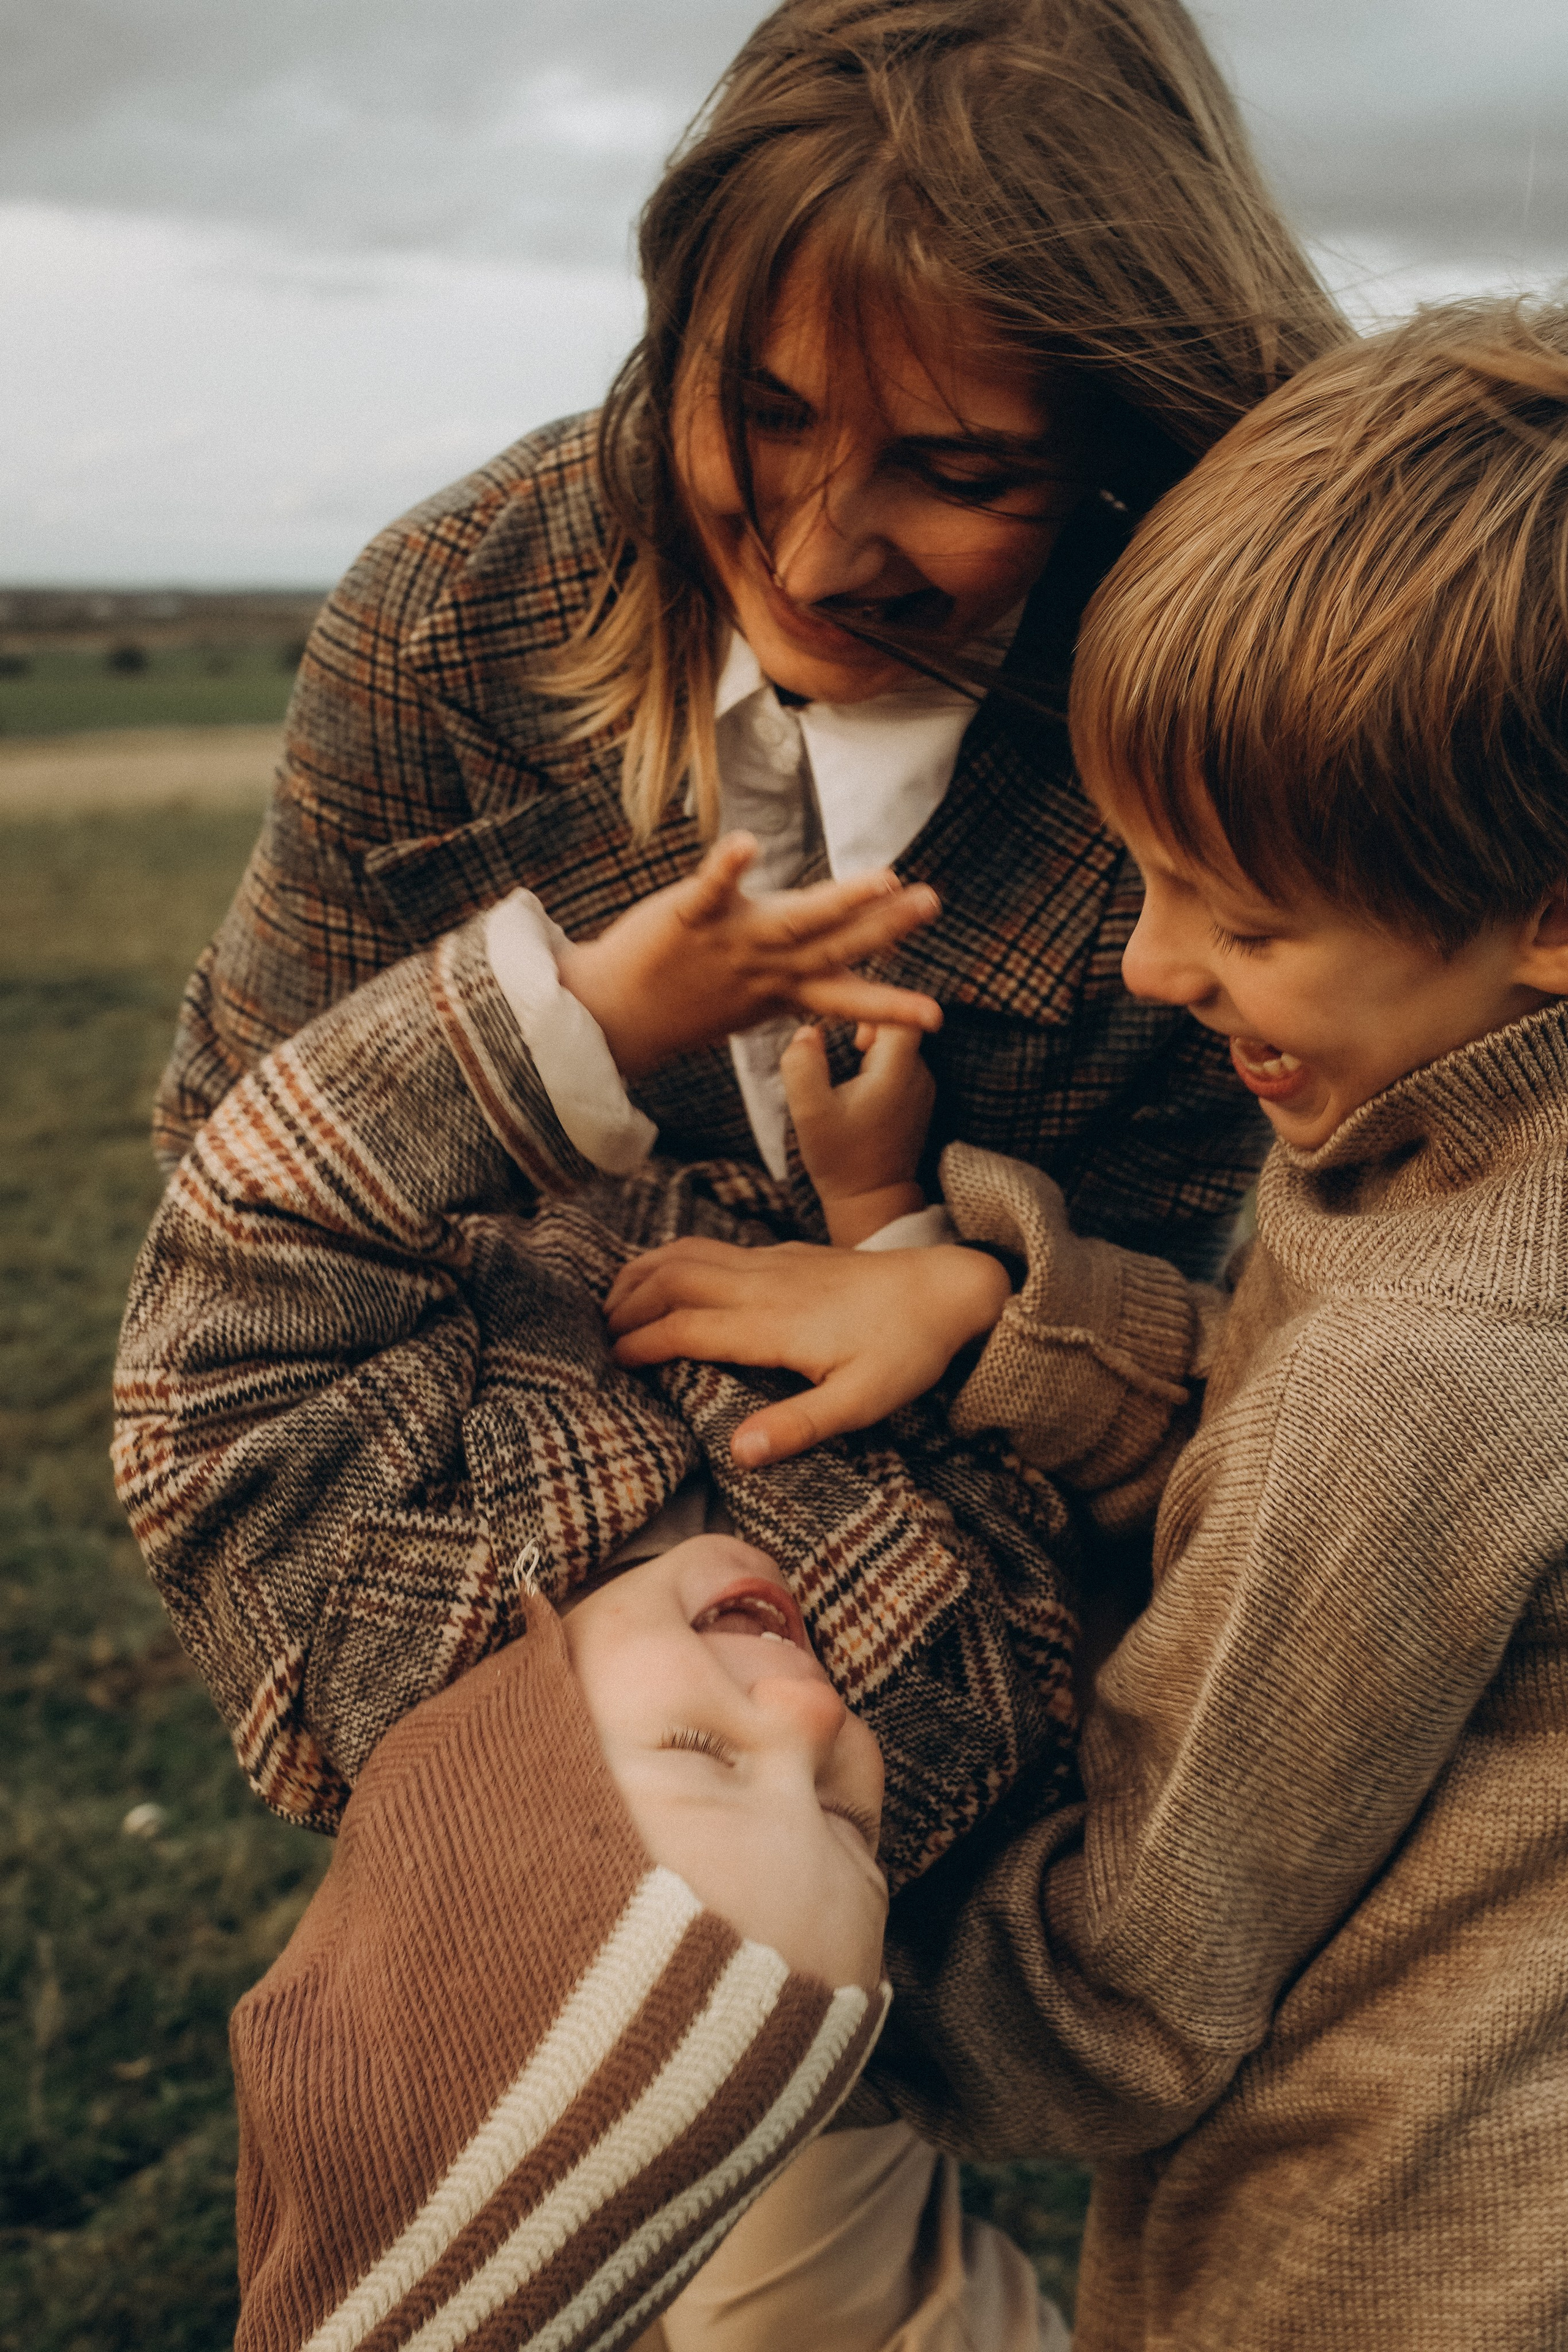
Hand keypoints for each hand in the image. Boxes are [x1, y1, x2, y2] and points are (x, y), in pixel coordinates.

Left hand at [556, 832, 942, 1079]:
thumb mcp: (757, 998)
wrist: (614, 1016)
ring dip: (841, 898)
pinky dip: (730, 866)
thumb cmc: (691, 1001)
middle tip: (930, 902)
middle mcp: (765, 967)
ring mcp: (730, 942)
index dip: (892, 1008)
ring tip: (883, 877)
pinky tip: (749, 842)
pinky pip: (712, 889)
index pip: (846, 997)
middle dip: (886, 927)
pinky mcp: (688, 917)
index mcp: (783, 988)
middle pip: (835, 945)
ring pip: (794, 920)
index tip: (937, 1018)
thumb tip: (853, 966)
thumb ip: (805, 976)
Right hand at [605, 1239, 1010, 1464]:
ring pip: (688, 1254)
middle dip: (628, 1303)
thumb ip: (798, 1427)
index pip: (685, 1327)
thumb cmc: (908, 1352)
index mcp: (773, 1323)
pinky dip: (674, 1259)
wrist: (949, 1289)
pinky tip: (668, 1276)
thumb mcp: (861, 1404)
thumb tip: (738, 1453)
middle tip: (598, 1335)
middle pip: (673, 1280)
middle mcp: (764, 1283)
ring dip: (644, 1273)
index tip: (611, 1362)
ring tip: (613, 1301)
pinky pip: (712, 1247)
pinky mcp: (787, 1253)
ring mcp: (774, 1262)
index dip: (642, 1343)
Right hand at [783, 1021, 934, 1246]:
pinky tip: (858, 1087)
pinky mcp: (917, 1104)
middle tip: (845, 1046)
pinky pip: (901, 1068)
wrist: (872, 1201)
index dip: (873, 1011)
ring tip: (848, 1063)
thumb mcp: (809, 1112)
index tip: (850, 1033)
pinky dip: (880, 1067)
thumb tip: (806, 1031)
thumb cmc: (841, 1159)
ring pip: (901, 1048)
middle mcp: (919, 1076)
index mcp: (897, 1071)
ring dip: (874, 1049)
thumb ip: (802, 1065)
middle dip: (870, 1028)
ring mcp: (922, 1091)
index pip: (900, 1014)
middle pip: (901, 1028)